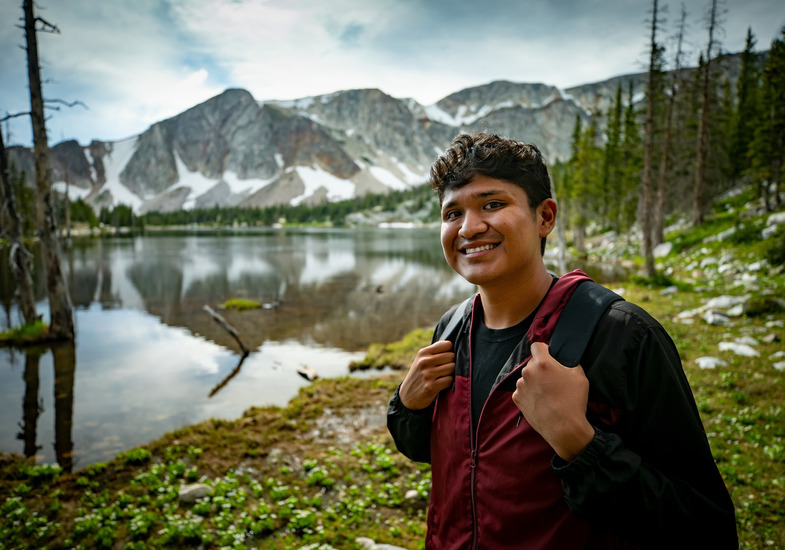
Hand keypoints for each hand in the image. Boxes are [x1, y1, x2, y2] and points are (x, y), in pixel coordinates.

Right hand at [398, 340, 455, 409]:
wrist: (407, 396)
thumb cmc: (419, 375)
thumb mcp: (421, 359)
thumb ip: (435, 351)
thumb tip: (453, 345)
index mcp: (423, 353)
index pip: (447, 345)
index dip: (450, 351)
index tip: (446, 357)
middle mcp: (424, 362)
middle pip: (451, 356)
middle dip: (451, 362)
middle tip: (444, 368)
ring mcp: (427, 374)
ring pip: (452, 368)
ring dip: (450, 373)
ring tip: (442, 376)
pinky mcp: (431, 387)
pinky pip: (449, 380)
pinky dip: (448, 382)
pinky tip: (441, 383)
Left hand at [512, 342, 594, 460]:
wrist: (564, 428)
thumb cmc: (573, 401)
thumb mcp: (579, 375)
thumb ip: (568, 361)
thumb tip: (562, 359)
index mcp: (542, 363)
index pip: (537, 346)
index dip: (544, 350)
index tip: (549, 356)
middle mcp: (528, 372)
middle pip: (532, 363)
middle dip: (541, 368)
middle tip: (552, 380)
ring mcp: (520, 386)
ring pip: (527, 377)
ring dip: (534, 381)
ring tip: (547, 394)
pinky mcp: (517, 398)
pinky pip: (522, 390)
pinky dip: (529, 393)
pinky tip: (541, 401)